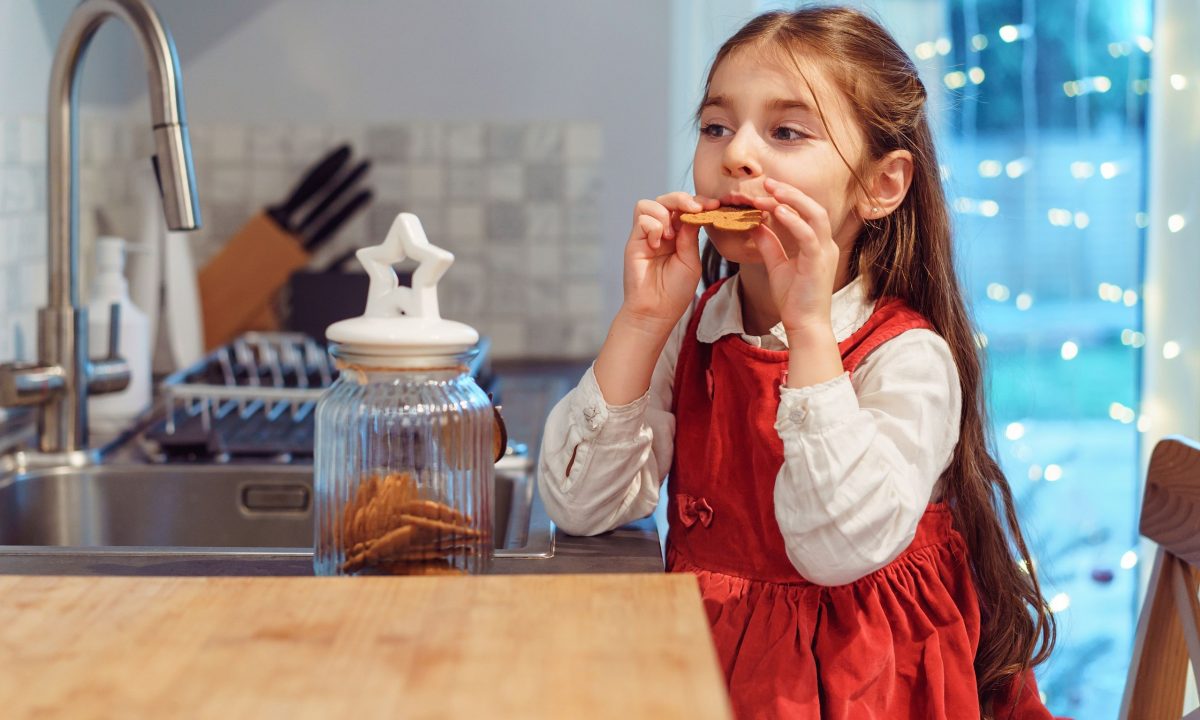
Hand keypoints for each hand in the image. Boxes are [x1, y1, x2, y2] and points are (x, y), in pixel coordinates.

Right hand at [621, 192, 719, 331]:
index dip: (699, 202)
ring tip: (671, 236)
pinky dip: (653, 226)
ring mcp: (647, 235)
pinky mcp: (634, 241)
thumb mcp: (691, 260)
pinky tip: (657, 244)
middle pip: (667, 199)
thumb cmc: (675, 291)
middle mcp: (662, 232)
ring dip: (665, 213)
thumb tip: (694, 211)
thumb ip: (690, 236)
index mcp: (679, 235)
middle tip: (695, 209)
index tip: (714, 206)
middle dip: (683, 199)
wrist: (656, 311)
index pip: (685, 208)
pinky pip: (642, 218)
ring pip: (650, 204)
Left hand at [747, 178, 839, 334]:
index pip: (805, 212)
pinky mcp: (818, 263)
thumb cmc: (794, 299)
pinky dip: (794, 220)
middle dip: (790, 192)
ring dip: (793, 200)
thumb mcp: (777, 265)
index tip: (765, 191)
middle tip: (767, 182)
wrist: (805, 325)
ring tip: (771, 190)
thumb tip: (755, 224)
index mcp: (818, 244)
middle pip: (813, 207)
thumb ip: (769, 244)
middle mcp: (826, 244)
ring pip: (815, 215)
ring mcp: (825, 252)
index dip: (787, 198)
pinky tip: (777, 211)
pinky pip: (809, 235)